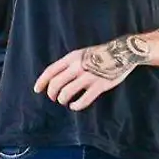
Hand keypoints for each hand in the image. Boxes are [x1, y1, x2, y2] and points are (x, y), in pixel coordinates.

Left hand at [35, 36, 149, 110]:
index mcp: (71, 57)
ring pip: (66, 93)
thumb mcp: (80, 54)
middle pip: (55, 84)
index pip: (50, 71)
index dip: (41, 82)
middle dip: (51, 94)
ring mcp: (88, 76)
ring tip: (64, 102)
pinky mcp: (99, 85)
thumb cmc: (99, 54)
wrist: (122, 52)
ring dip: (62, 100)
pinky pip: (83, 100)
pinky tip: (74, 106)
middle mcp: (77, 66)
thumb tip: (55, 78)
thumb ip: (69, 64)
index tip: (37, 90)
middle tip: (54, 98)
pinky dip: (76, 106)